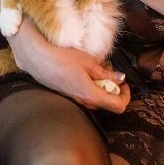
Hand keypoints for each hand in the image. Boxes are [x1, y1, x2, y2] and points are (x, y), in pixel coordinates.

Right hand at [10, 17, 130, 113]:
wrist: (37, 59)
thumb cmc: (63, 58)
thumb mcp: (89, 62)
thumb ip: (106, 73)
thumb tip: (120, 79)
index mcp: (92, 95)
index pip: (118, 106)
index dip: (126, 96)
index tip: (124, 83)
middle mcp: (84, 103)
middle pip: (108, 104)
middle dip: (114, 90)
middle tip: (111, 73)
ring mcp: (75, 101)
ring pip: (96, 100)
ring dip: (102, 88)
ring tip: (97, 71)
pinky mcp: (68, 97)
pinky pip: (85, 97)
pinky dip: (91, 87)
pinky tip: (84, 74)